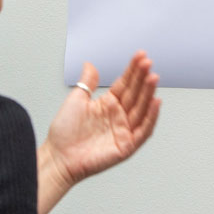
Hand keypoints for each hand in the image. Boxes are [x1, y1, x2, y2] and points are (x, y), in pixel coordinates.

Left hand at [44, 54, 161, 189]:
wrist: (58, 157)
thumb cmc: (64, 133)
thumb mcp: (75, 100)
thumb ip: (87, 82)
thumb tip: (90, 65)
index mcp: (108, 104)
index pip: (125, 83)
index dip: (133, 70)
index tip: (140, 56)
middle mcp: (118, 116)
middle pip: (135, 94)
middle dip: (142, 78)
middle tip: (148, 63)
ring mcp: (124, 130)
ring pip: (141, 109)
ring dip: (149, 93)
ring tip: (153, 77)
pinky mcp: (126, 146)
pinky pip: (143, 130)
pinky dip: (151, 117)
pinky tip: (155, 102)